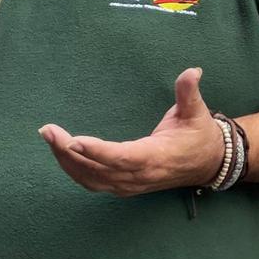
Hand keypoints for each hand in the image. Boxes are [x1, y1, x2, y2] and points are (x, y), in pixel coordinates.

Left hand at [39, 68, 225, 196]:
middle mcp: (141, 175)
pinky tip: (62, 154)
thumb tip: (192, 71)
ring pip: (92, 179)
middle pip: (98, 170)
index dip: (97, 151)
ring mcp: (132, 184)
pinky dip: (75, 171)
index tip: (73, 141)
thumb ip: (188, 93)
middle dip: (69, 152)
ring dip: (67, 162)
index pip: (123, 157)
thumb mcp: (197, 112)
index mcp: (157, 156)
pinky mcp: (126, 187)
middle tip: (48, 131)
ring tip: (50, 138)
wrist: (210, 164)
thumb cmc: (200, 136)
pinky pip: (94, 183)